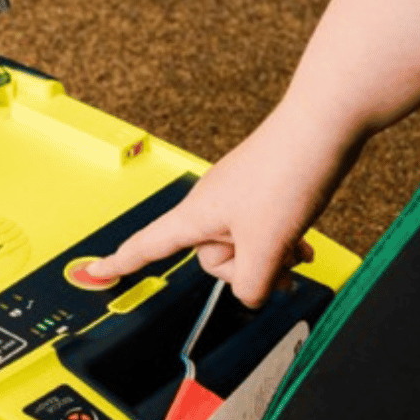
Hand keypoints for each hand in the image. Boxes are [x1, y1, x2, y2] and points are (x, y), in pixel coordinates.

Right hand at [86, 107, 358, 306]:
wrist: (324, 124)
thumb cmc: (287, 174)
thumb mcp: (266, 245)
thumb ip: (252, 284)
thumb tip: (251, 295)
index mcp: (195, 216)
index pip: (147, 247)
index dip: (120, 264)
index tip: (96, 273)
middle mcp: (209, 205)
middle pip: (213, 258)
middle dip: (247, 267)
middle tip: (279, 257)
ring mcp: (236, 196)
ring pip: (244, 246)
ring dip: (270, 255)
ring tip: (297, 246)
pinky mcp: (260, 190)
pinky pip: (261, 229)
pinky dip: (279, 241)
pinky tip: (303, 240)